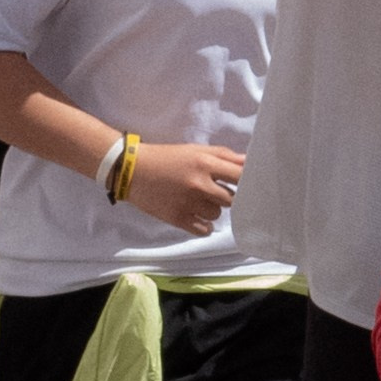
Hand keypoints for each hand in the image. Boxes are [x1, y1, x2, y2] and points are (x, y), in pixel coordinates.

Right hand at [127, 141, 243, 236]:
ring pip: (217, 214)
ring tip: (199, 201)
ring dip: (212, 209)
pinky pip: (204, 230)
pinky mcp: (177, 218)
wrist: (131, 170)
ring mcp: (188, 203)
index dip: (247, 181)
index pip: (240, 176)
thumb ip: (223, 156)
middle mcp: (199, 184)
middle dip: (226, 195)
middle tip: (214, 191)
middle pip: (231, 199)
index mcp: (205, 163)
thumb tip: (249, 162)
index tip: (246, 184)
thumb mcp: (195, 150)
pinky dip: (204, 226)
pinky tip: (197, 216)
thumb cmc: (167, 157)